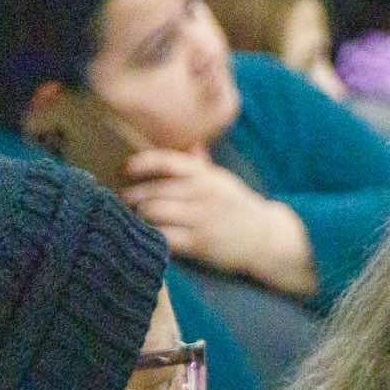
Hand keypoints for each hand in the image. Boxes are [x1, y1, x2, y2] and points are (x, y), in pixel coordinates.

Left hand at [121, 150, 314, 296]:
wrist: (266, 238)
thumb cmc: (239, 208)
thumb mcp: (223, 181)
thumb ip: (202, 165)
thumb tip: (190, 145)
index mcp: (205, 175)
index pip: (165, 162)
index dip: (141, 163)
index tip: (125, 169)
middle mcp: (201, 194)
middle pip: (152, 190)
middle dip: (132, 196)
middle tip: (123, 201)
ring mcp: (200, 220)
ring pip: (154, 213)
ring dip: (137, 216)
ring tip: (131, 218)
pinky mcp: (200, 244)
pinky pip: (165, 237)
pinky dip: (151, 235)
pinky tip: (146, 236)